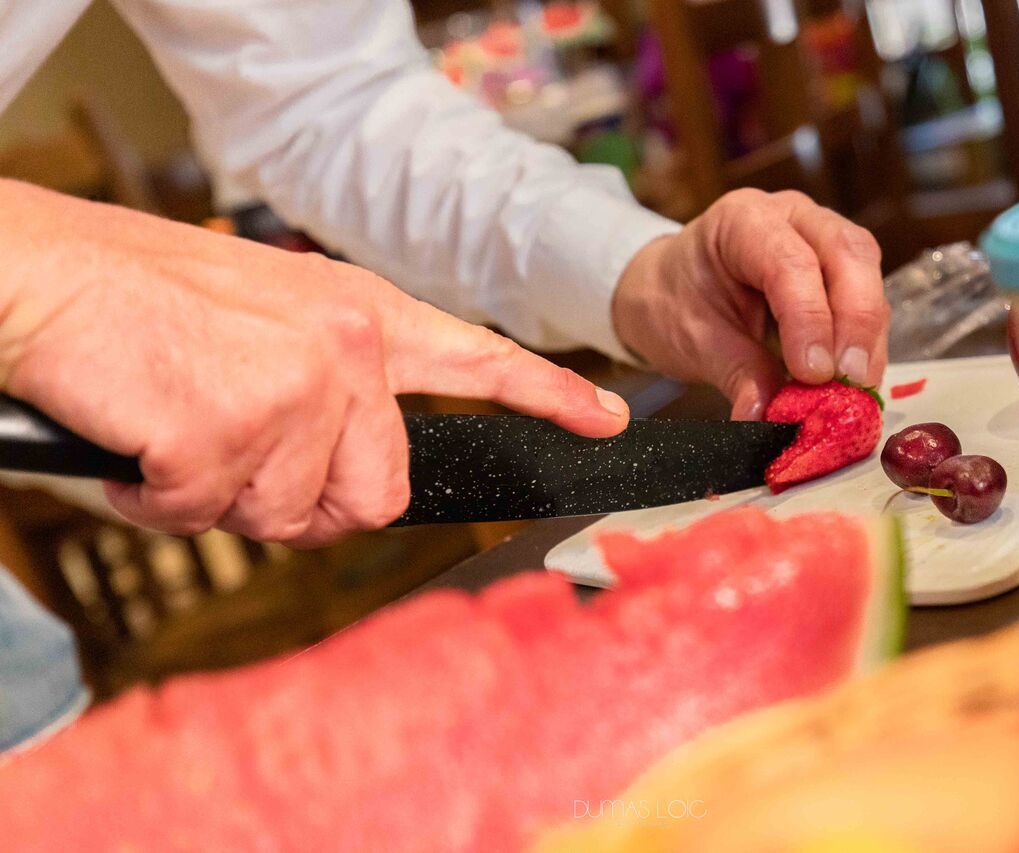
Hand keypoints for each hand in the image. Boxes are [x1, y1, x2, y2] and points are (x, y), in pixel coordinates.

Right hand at [0, 181, 628, 546]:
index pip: (477, 358)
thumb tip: (344, 468)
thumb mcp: (263, 319)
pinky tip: (136, 440)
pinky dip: (158, 499)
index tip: (603, 419)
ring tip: (175, 424)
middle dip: (305, 504)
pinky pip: (205, 516)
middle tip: (237, 462)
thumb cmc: (139, 298)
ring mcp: (293, 389)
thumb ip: (327, 385)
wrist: (37, 275)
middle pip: (376, 498)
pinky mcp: (229, 430)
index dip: (545, 394)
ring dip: (220, 495)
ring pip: (285, 516)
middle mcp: (345, 349)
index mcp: (358, 315)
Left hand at [613, 190, 887, 418]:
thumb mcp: (693, 338)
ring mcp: (821, 235)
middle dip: (856, 321)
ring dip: (868, 335)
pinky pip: (866, 297)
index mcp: (743, 220)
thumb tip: (765, 415)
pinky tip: (856, 379)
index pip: (790, 262)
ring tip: (858, 388)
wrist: (668, 288)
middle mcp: (792, 216)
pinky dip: (864, 341)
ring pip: (866, 272)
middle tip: (853, 381)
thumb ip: (735, 373)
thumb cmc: (675, 300)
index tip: (815, 373)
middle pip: (847, 253)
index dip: (810, 318)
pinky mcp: (838, 267)